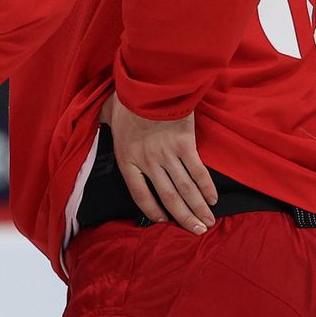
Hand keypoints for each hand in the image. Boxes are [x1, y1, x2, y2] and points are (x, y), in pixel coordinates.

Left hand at [102, 91, 217, 233]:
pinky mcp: (185, 145)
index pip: (139, 195)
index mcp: (126, 159)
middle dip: (183, 217)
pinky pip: (198, 171)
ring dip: (198, 208)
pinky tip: (213, 199)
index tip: (163, 222)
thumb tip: (102, 123)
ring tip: (208, 222)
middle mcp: (147, 162)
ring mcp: (166, 155)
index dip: (152, 211)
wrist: (149, 84)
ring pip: (184, 188)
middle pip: (167, 197)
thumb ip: (106, 125)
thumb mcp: (106, 115)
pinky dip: (207, 187)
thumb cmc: (127, 98)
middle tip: (196, 232)